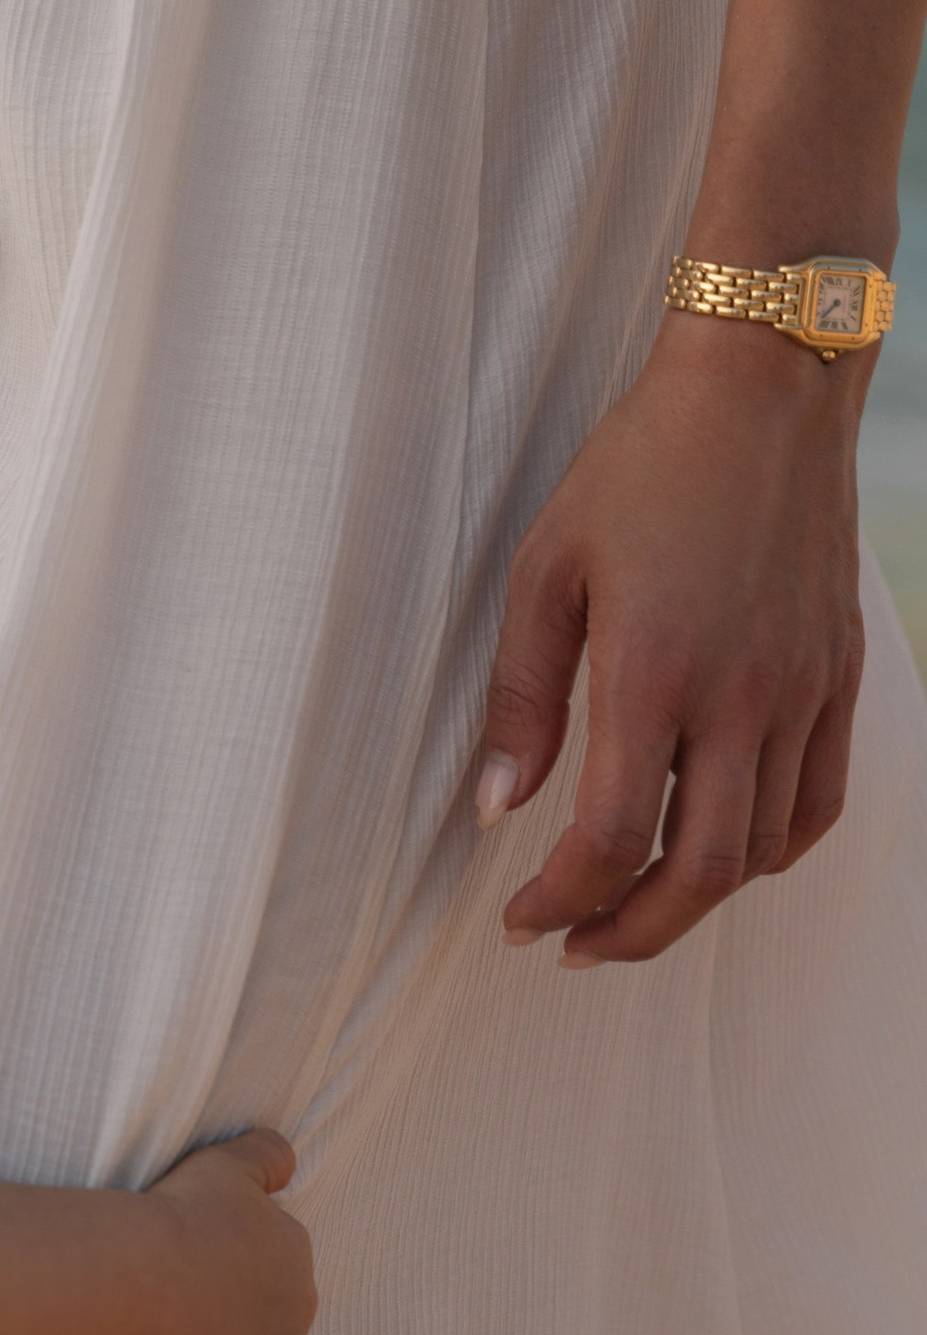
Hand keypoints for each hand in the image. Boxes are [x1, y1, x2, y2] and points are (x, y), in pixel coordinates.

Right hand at [140, 1129, 315, 1334]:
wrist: (141, 1279)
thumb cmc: (179, 1218)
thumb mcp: (227, 1162)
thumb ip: (267, 1153)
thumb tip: (286, 1166)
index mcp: (296, 1250)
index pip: (272, 1260)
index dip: (232, 1261)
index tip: (193, 1258)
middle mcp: (299, 1307)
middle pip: (270, 1312)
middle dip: (236, 1308)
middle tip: (183, 1297)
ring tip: (177, 1333)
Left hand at [476, 316, 865, 964]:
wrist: (764, 388)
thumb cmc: (641, 468)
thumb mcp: (545, 570)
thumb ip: (523, 699)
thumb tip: (496, 809)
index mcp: (655, 672)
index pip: (611, 839)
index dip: (561, 902)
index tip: (521, 923)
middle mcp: (741, 696)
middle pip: (698, 873)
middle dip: (631, 932)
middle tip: (576, 946)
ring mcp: (801, 690)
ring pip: (761, 850)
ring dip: (693, 901)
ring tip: (633, 907)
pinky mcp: (837, 675)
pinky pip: (819, 801)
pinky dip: (771, 852)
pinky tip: (723, 856)